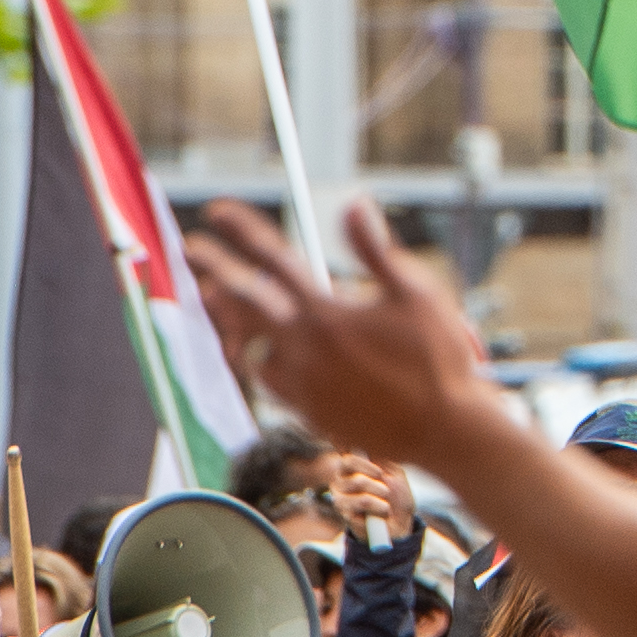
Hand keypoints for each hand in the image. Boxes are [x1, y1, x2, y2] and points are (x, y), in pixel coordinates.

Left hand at [191, 206, 497, 475]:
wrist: (444, 430)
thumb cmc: (438, 359)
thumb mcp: (417, 293)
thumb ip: (377, 250)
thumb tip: (353, 205)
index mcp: (327, 313)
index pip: (274, 260)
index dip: (242, 231)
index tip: (216, 211)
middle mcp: (306, 349)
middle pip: (244, 302)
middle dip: (215, 270)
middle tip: (191, 251)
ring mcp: (303, 384)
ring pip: (250, 346)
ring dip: (230, 319)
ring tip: (214, 298)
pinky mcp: (309, 412)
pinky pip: (269, 382)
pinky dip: (259, 360)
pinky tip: (261, 353)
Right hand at [321, 452, 417, 549]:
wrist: (400, 524)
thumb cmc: (396, 497)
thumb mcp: (395, 473)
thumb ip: (384, 459)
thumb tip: (375, 447)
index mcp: (352, 470)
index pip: (348, 460)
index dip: (364, 464)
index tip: (380, 473)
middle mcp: (342, 483)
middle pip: (356, 475)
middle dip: (377, 484)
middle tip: (386, 492)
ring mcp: (341, 499)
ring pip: (359, 486)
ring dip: (379, 495)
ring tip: (385, 505)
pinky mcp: (344, 513)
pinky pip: (362, 502)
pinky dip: (378, 506)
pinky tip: (380, 513)